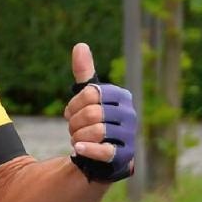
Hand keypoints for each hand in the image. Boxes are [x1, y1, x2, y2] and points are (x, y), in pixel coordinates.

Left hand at [64, 43, 136, 183]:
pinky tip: (76, 149)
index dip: (74, 104)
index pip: (91, 94)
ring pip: (96, 131)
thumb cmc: (93, 121)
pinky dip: (88, 149)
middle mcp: (130, 115)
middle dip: (74, 123)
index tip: (71, 112)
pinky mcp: (125, 156)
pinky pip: (104, 150)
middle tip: (72, 129)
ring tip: (77, 140)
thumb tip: (80, 45)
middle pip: (92, 113)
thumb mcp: (87, 97)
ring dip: (78, 137)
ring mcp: (129, 136)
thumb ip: (84, 73)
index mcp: (122, 97)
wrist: (98, 156)